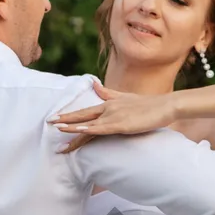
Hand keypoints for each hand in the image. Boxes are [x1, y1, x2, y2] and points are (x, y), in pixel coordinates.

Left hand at [49, 79, 173, 151]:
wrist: (166, 105)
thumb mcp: (126, 97)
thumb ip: (108, 93)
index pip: (85, 112)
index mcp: (109, 104)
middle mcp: (108, 108)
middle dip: (64, 119)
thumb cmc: (149, 104)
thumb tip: (94, 85)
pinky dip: (86, 128)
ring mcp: (114, 116)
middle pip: (82, 116)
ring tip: (56, 130)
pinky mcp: (120, 125)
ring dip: (71, 127)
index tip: (56, 118)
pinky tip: (75, 130)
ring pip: (87, 123)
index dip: (70, 116)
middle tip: (48, 122)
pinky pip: (99, 128)